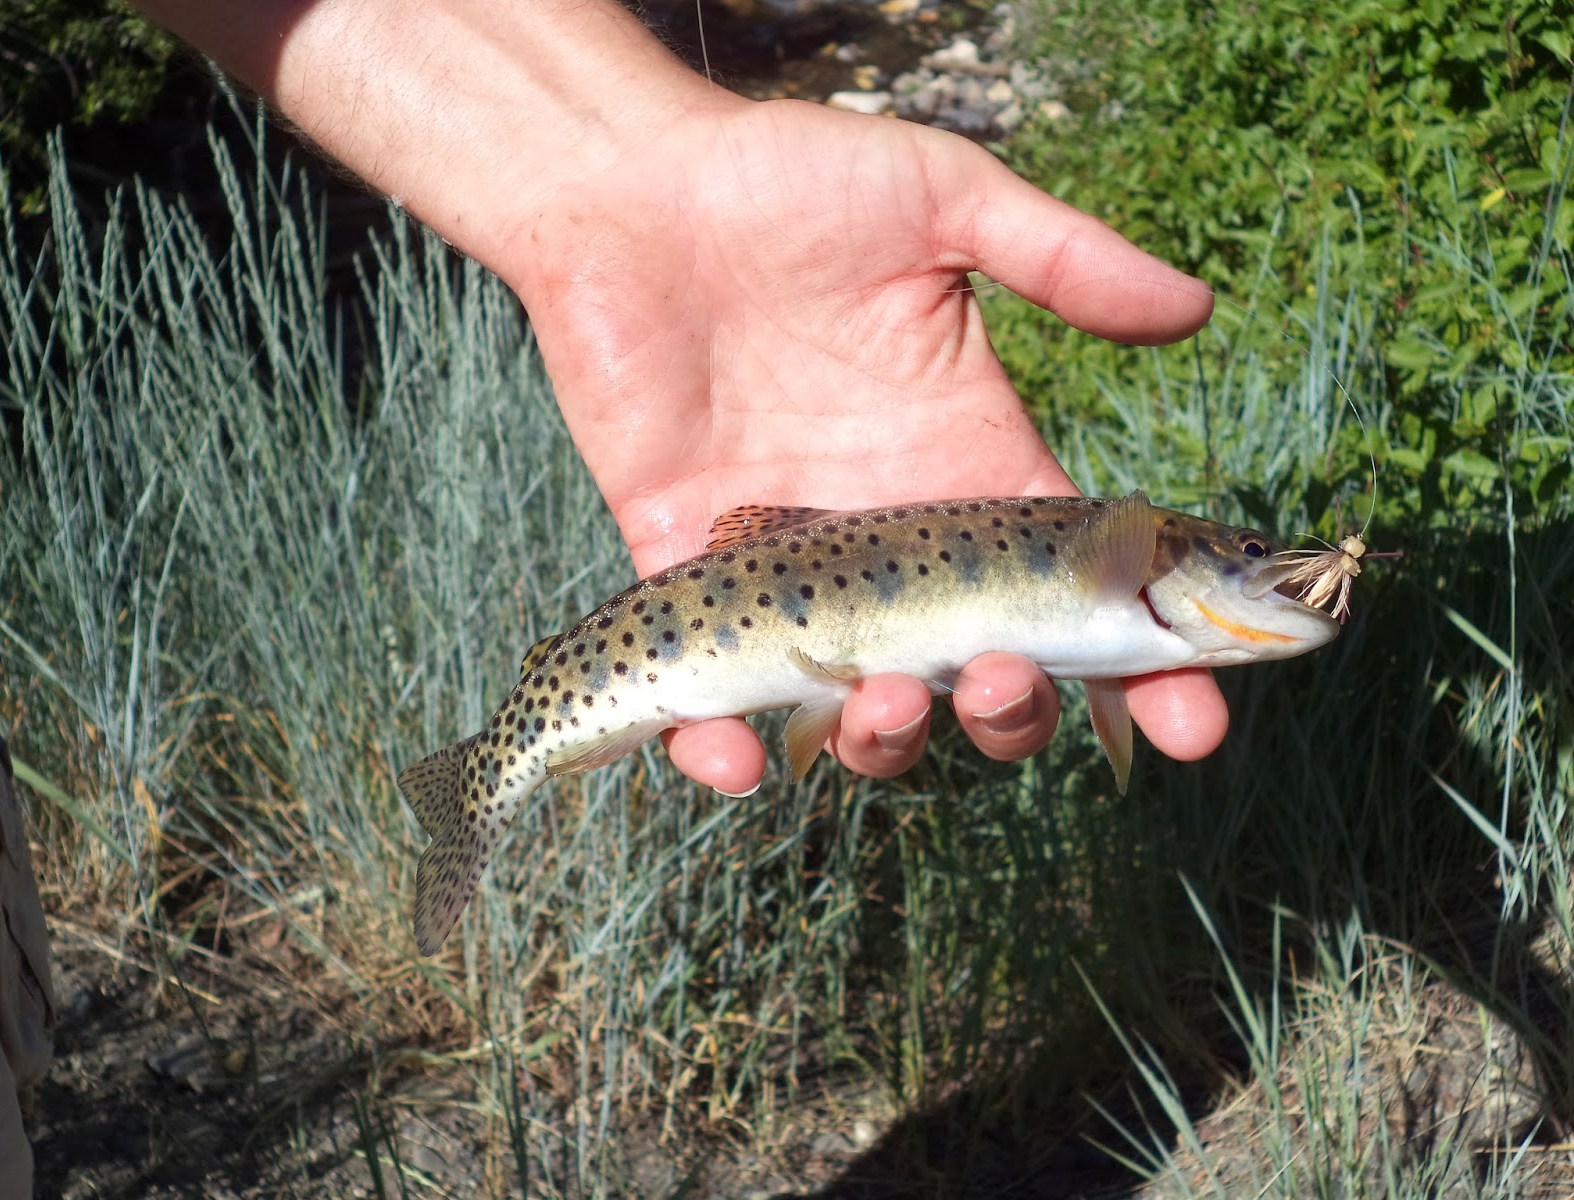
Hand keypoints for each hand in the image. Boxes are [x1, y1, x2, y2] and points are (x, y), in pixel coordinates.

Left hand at [506, 97, 1226, 792]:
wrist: (632, 188)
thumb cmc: (791, 182)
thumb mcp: (943, 202)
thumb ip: (1063, 259)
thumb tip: (1196, 308)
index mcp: (972, 468)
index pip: (1074, 589)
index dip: (1141, 665)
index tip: (1192, 724)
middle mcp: (895, 538)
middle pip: (979, 673)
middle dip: (1010, 713)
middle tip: (1001, 680)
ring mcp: (794, 567)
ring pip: (860, 703)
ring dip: (887, 741)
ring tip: (886, 704)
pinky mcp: (690, 572)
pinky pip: (709, 691)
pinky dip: (716, 746)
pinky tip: (735, 757)